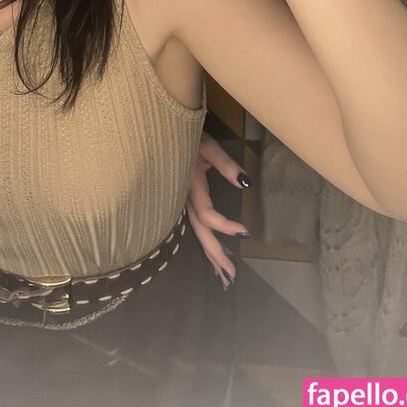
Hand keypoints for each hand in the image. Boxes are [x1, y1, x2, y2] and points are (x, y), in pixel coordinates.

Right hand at [186, 131, 250, 290]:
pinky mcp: (183, 197)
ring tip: (222, 276)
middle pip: (200, 231)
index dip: (224, 225)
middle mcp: (184, 197)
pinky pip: (193, 223)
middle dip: (215, 254)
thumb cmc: (185, 135)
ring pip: (195, 231)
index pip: (207, 214)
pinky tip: (208, 252)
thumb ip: (225, 164)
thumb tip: (245, 184)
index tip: (246, 231)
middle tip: (231, 277)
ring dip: (209, 253)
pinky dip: (203, 240)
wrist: (160, 129)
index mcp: (191, 186)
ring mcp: (182, 199)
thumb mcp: (207, 145)